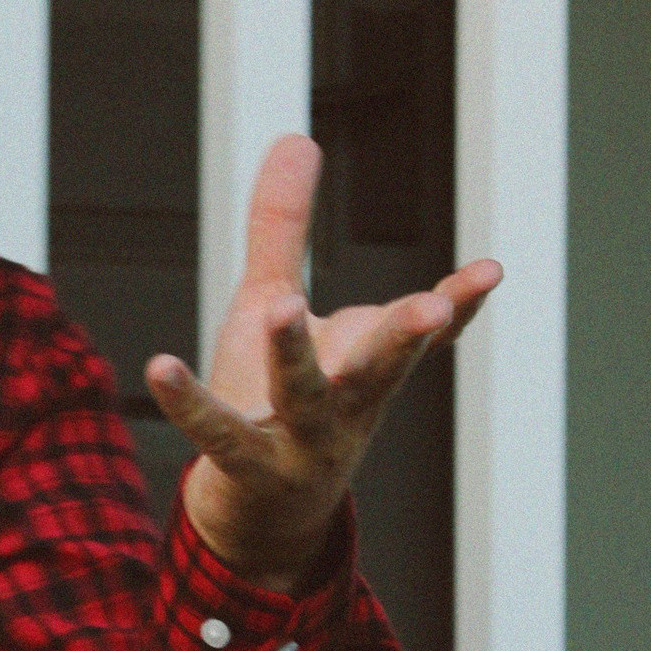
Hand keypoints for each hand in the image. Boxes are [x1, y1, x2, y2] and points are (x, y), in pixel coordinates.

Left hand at [147, 133, 500, 590]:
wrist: (257, 512)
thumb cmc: (274, 398)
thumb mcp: (273, 301)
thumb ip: (282, 226)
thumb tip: (297, 137)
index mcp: (365, 363)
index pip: (423, 333)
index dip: (459, 303)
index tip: (490, 274)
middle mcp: (347, 405)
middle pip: (382, 368)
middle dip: (406, 336)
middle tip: (433, 306)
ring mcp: (301, 441)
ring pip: (305, 396)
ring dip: (296, 354)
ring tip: (282, 308)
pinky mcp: (247, 465)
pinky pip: (217, 432)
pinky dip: (189, 403)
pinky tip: (159, 366)